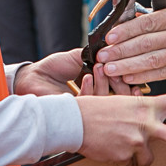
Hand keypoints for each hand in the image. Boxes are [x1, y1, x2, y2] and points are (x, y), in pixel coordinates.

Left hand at [14, 49, 137, 95]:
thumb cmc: (55, 67)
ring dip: (104, 82)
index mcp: (99, 87)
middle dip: (120, 84)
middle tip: (116, 70)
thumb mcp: (79, 57)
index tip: (129, 69)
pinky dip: (90, 88)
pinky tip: (86, 78)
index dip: (128, 82)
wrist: (35, 75)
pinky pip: (89, 103)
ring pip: (105, 101)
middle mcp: (95, 99)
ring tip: (98, 68)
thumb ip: (96, 56)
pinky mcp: (75, 111)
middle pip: (118, 99)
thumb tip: (114, 54)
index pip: (120, 89)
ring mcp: (86, 107)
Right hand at [75, 88, 165, 165]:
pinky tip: (108, 150)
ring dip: (137, 160)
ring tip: (119, 148)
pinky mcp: (126, 155)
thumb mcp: (121, 103)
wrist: (73, 120)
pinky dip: (120, 161)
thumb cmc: (95, 110)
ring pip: (147, 160)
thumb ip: (139, 113)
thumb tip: (149, 129)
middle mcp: (146, 122)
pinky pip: (129, 165)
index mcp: (146, 106)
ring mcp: (137, 140)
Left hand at [99, 0, 165, 84]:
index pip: (146, 24)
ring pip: (151, 61)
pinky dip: (145, 77)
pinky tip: (129, 77)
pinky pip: (163, 73)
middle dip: (121, 51)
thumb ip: (163, 15)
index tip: (108, 37)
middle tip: (102, 56)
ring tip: (110, 69)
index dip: (125, 31)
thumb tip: (137, 20)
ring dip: (128, 66)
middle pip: (145, 44)